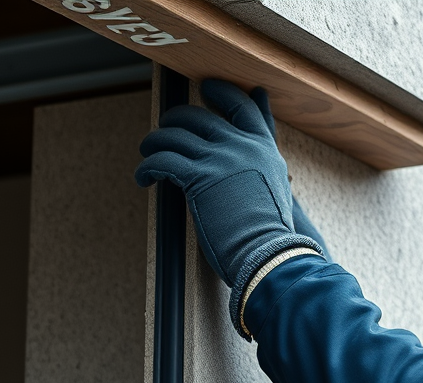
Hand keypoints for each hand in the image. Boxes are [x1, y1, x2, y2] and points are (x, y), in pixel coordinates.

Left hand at [135, 79, 321, 335]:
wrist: (270, 253)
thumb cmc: (273, 232)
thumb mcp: (278, 186)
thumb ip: (268, 157)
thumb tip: (269, 133)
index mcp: (264, 148)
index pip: (242, 106)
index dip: (221, 92)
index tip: (206, 89)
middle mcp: (242, 146)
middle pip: (199, 116)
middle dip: (176, 120)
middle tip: (165, 132)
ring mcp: (220, 159)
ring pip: (174, 135)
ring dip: (154, 143)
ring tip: (147, 154)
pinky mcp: (197, 177)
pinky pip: (162, 160)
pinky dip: (147, 168)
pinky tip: (144, 178)